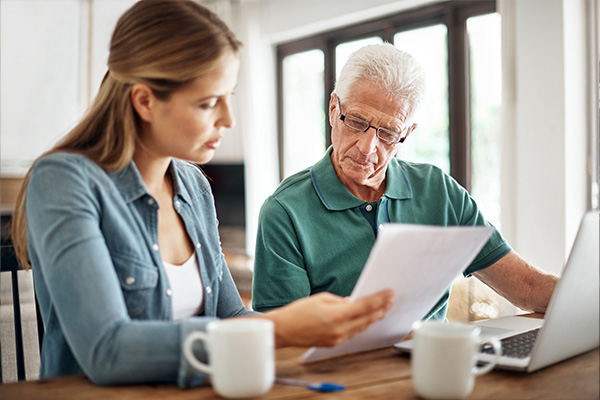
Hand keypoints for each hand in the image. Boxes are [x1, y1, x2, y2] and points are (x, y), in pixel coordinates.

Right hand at [260, 289, 393, 347]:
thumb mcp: (321, 298)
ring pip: (361, 327)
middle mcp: (340, 328)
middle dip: (380, 309)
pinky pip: (352, 334)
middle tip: (390, 302)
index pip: (366, 305)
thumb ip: (340, 300)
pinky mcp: (334, 343)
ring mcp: (338, 338)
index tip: (390, 293)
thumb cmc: (299, 311)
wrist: (285, 329)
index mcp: (338, 314)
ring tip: (382, 310)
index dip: (380, 299)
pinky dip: (361, 326)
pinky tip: (366, 321)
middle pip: (367, 318)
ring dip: (373, 318)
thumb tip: (353, 302)